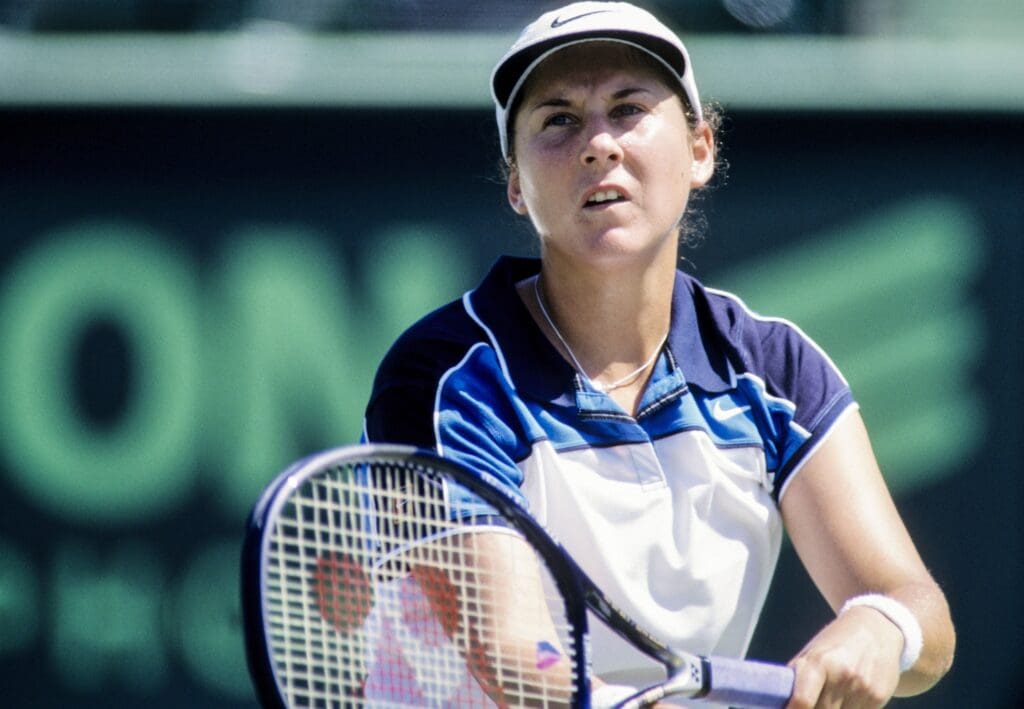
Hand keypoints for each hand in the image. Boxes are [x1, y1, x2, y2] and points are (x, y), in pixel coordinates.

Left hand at [786, 606, 903, 707]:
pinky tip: (846, 700)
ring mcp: (862, 688)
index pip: (802, 700)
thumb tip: (779, 702)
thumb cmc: (836, 641)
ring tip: (828, 698)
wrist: (877, 627)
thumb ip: (796, 678)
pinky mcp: (878, 697)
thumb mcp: (812, 652)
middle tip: (808, 702)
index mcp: (819, 661)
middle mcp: (842, 675)